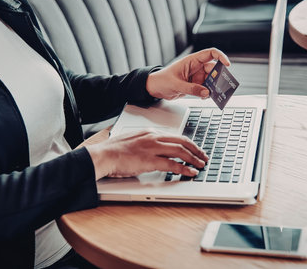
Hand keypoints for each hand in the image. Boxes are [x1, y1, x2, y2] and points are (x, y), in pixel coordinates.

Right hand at [85, 130, 207, 179]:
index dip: (188, 143)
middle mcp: (153, 138)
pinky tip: (190, 172)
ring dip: (194, 159)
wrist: (103, 155)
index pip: (175, 136)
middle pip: (182, 141)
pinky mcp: (149, 161)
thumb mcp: (132, 141)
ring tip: (201, 165)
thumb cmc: (113, 151)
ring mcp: (152, 148)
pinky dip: (184, 169)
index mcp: (150, 132)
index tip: (195, 149)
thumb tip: (154, 151)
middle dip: (196, 150)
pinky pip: (172, 164)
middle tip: (204, 157)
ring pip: (180, 151)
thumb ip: (146, 144)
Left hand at [146, 48, 230, 99]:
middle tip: (222, 85)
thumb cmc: (162, 80)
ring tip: (214, 93)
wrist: (155, 88)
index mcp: (192, 61)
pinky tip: (204, 97)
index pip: (210, 54)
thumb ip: (192, 89)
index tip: (227, 65)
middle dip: (219, 77)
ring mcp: (196, 76)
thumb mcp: (176, 85)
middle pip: (213, 69)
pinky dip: (207, 93)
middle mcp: (196, 67)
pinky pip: (206, 88)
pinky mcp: (195, 85)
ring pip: (211, 80)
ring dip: (214, 87)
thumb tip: (206, 92)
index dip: (220, 57)